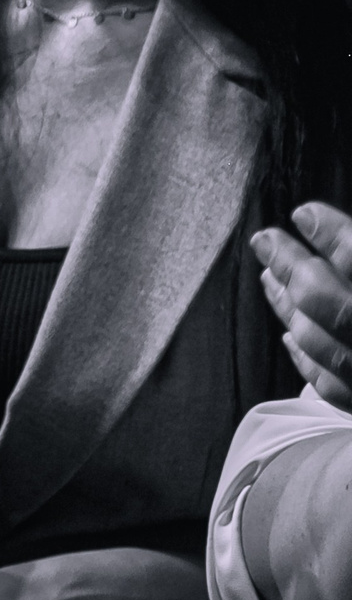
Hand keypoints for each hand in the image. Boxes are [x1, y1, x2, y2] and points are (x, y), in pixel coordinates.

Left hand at [254, 204, 351, 407]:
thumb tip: (335, 238)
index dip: (333, 235)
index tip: (303, 213)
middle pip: (332, 303)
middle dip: (292, 267)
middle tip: (264, 239)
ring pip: (321, 344)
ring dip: (288, 307)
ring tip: (269, 277)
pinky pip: (330, 386)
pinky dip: (305, 356)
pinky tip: (291, 334)